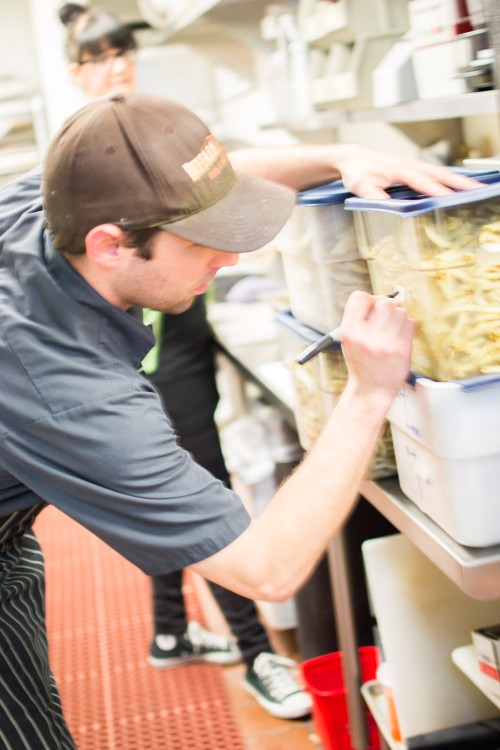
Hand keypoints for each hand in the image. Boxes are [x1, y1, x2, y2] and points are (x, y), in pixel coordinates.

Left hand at [335, 144, 482, 198]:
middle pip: (441, 174)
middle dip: (460, 183)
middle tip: (477, 191)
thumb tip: (390, 208)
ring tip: (476, 189)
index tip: (452, 199)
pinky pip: (436, 173)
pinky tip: (459, 187)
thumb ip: (376, 197)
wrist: (353, 158)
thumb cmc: (357, 172)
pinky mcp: (414, 167)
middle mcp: (411, 164)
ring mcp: (414, 164)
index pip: (424, 182)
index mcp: (400, 168)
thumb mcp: (362, 187)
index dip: (439, 191)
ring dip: (459, 180)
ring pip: (441, 172)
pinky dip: (449, 179)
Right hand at [339, 290, 413, 401]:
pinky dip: (408, 327)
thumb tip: (381, 298)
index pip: (359, 297)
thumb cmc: (362, 363)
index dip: (369, 299)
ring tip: (393, 329)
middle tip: (386, 319)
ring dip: (399, 317)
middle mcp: (365, 337)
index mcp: (349, 332)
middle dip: (388, 307)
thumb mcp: (349, 340)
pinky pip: (411, 324)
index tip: (373, 307)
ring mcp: (384, 343)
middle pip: (384, 301)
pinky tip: (400, 336)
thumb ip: (360, 319)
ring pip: (400, 311)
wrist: (372, 389)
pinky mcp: (401, 350)